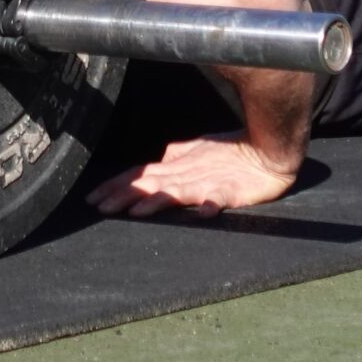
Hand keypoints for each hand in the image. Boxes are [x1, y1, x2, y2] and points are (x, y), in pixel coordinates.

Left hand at [84, 133, 299, 216]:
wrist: (267, 149)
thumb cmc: (233, 151)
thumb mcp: (199, 152)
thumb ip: (178, 156)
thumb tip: (157, 159)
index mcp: (178, 165)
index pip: (142, 174)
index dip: (117, 185)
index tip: (93, 198)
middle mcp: (188, 172)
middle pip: (151, 184)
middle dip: (124, 195)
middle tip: (100, 207)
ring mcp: (208, 181)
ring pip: (178, 191)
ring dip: (156, 200)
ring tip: (137, 211)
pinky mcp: (231, 190)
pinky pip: (220, 197)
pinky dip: (211, 204)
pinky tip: (203, 212)